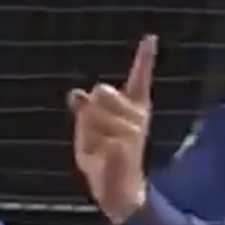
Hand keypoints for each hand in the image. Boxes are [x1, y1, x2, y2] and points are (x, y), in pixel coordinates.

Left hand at [70, 35, 155, 224]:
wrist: (116, 187)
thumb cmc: (104, 158)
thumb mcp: (89, 131)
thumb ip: (85, 111)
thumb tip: (75, 92)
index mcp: (133, 108)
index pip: (139, 77)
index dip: (144, 57)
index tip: (149, 38)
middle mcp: (136, 115)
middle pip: (100, 90)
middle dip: (89, 109)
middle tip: (95, 132)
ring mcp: (131, 130)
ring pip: (91, 114)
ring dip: (84, 133)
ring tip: (97, 148)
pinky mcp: (122, 144)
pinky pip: (90, 136)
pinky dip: (86, 148)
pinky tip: (97, 159)